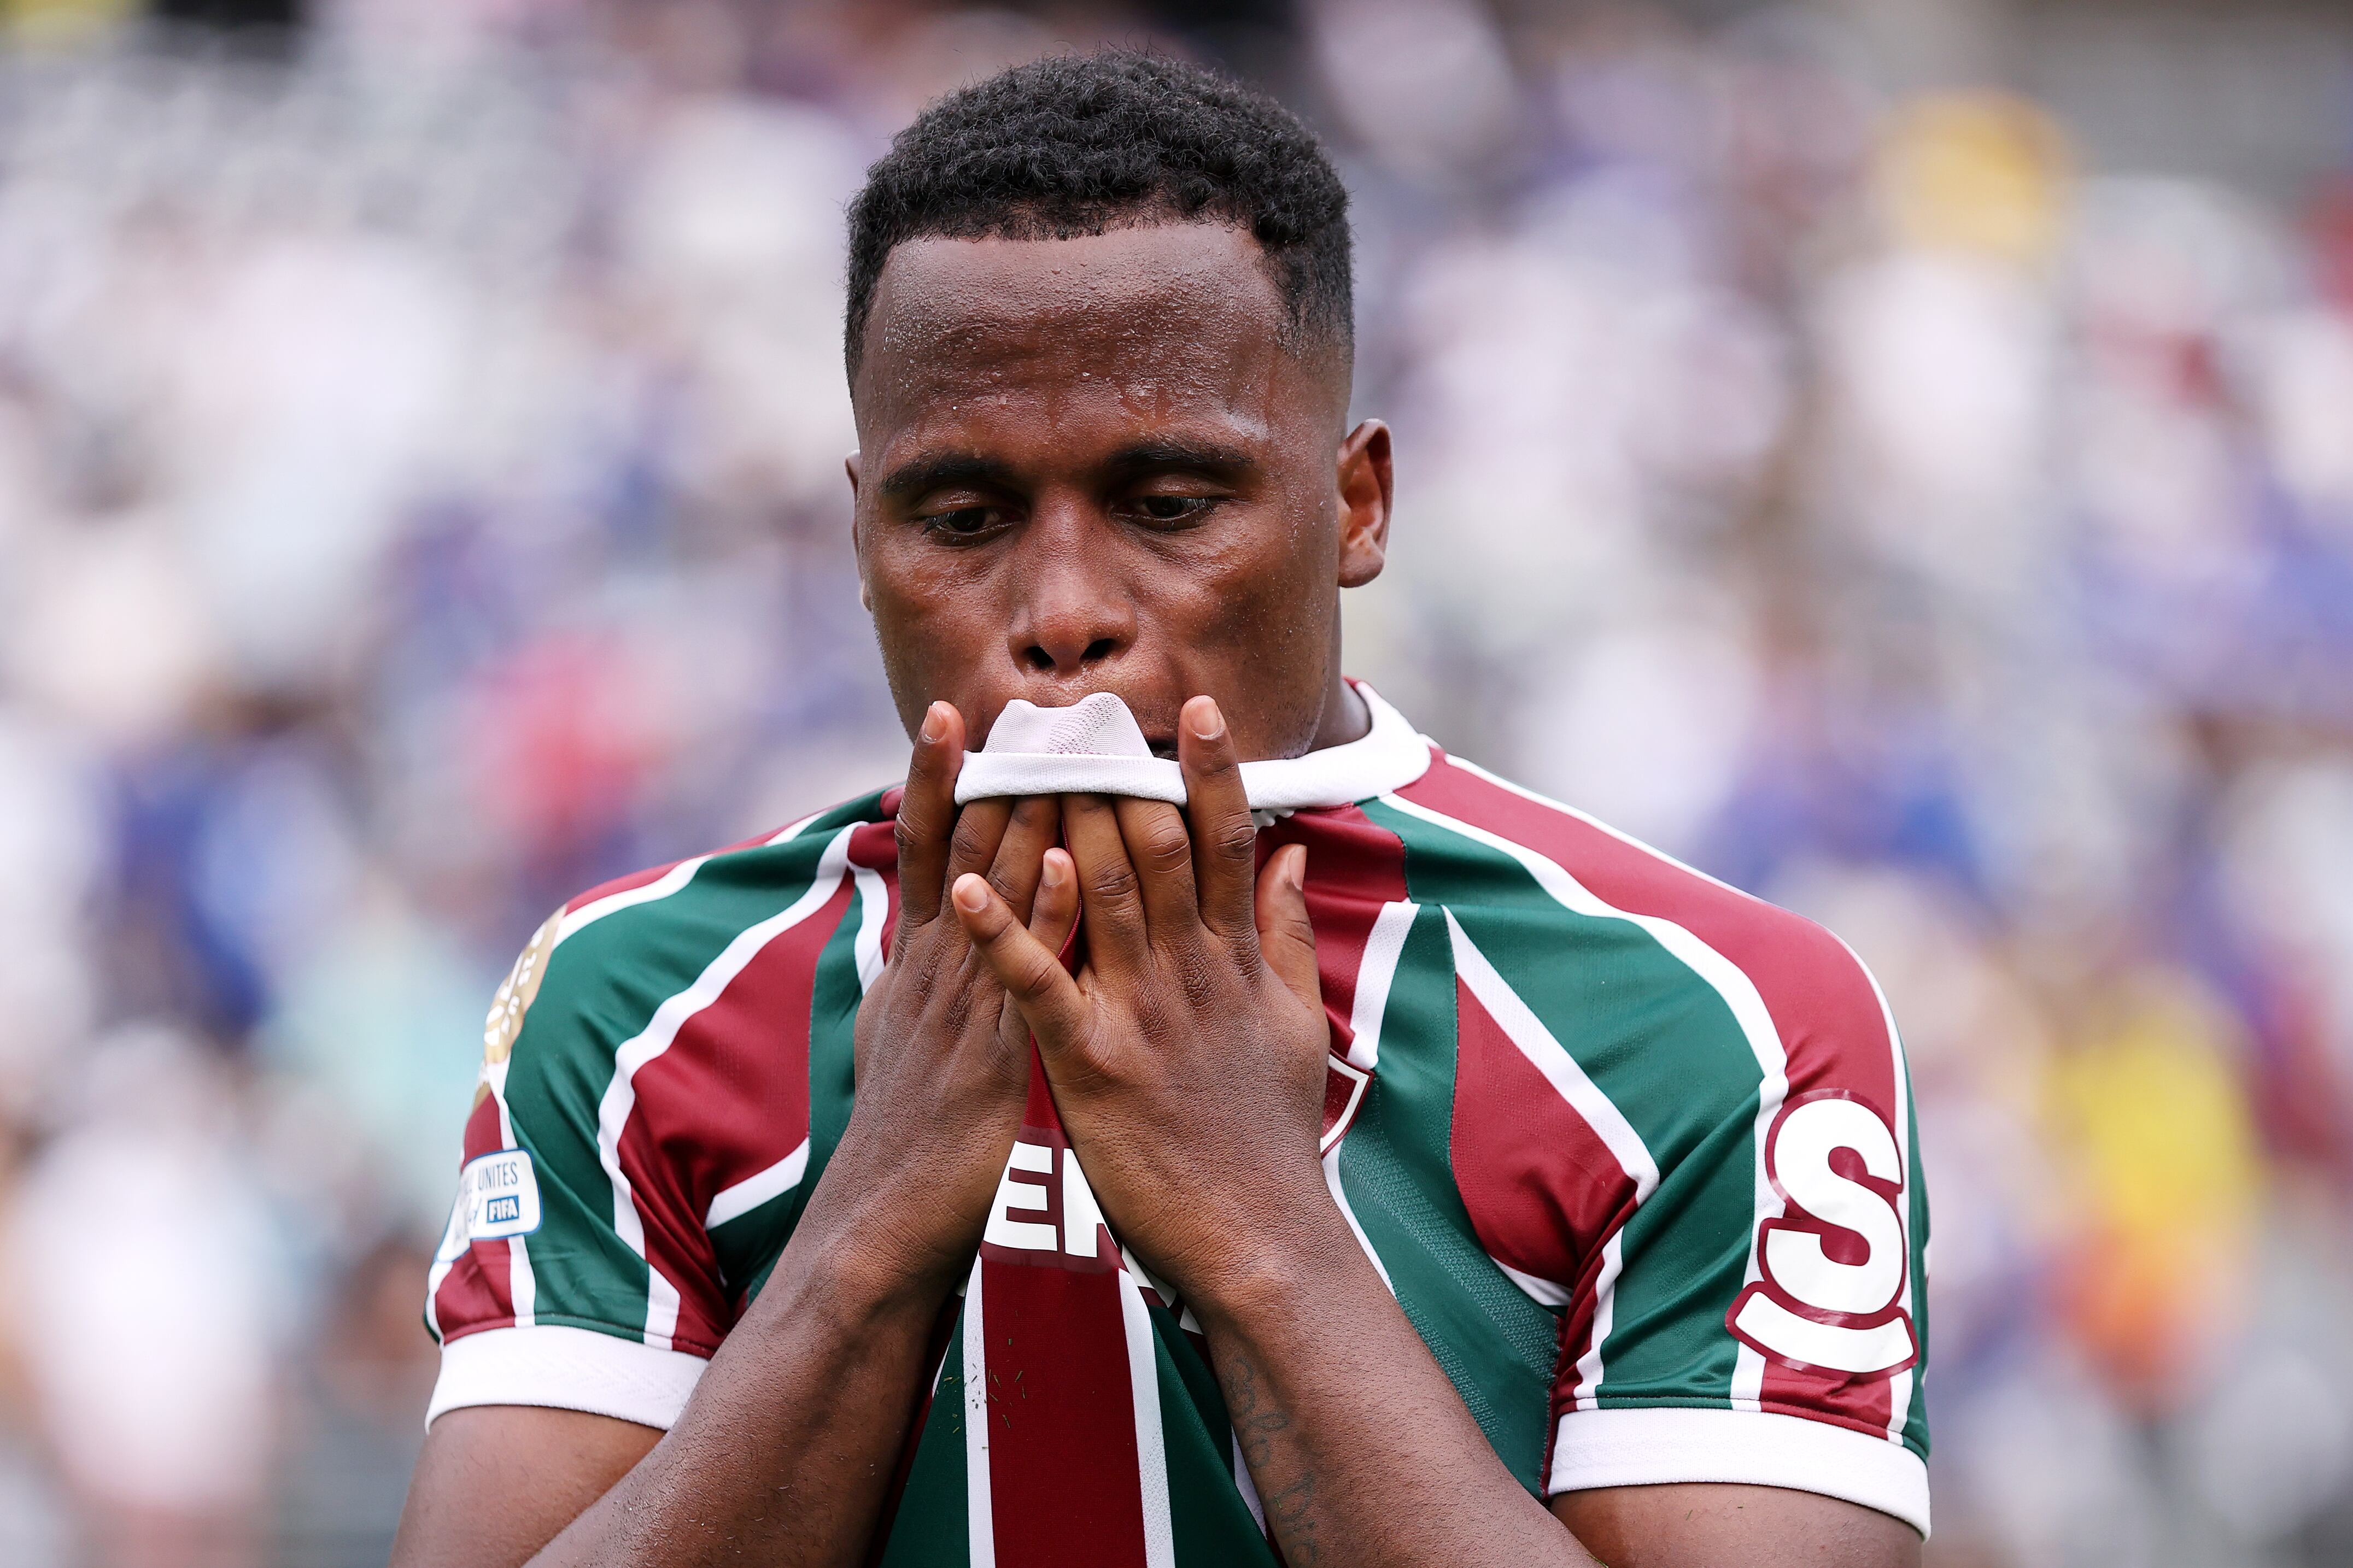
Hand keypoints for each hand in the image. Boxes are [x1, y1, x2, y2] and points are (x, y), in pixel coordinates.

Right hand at [820, 702, 1077, 1299]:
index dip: (936, 782)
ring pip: (989, 894)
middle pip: (958, 851)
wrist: (879, 1236)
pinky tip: (1056, 861)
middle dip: (985, 773)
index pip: (927, 852)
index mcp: (918, 969)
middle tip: (1016, 694)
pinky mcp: (986, 1055)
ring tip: (1045, 742)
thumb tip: (928, 943)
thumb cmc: (911, 1149)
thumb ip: (927, 989)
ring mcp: (955, 1009)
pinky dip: (1033, 913)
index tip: (949, 713)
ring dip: (1018, 816)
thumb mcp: (906, 1049)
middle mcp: (930, 972)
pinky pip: (1017, 971)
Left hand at [949, 695, 1335, 1309]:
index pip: (1224, 839)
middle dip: (1114, 772)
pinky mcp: (1091, 1062)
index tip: (1190, 707)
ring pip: (1095, 893)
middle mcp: (1191, 970)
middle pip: (1151, 846)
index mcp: (1237, 958)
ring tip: (1018, 753)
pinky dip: (999, 931)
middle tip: (1075, 707)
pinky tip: (958, 884)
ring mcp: (1140, 1013)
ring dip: (1054, 818)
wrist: (1262, 1240)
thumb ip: (1288, 936)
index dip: (1208, 769)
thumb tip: (1288, 856)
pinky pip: (1037, 983)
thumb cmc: (1271, 1136)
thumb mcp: (1296, 1024)